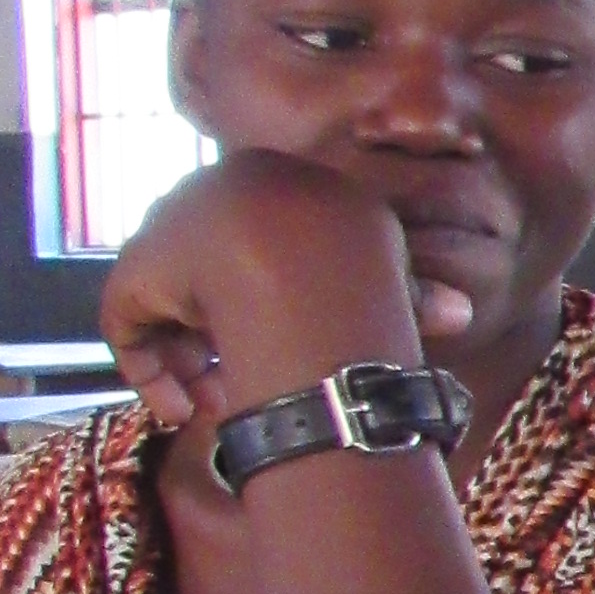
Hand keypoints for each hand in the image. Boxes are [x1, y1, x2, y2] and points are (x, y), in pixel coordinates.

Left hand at [101, 151, 437, 440]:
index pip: (254, 248)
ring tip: (217, 405)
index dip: (270, 308)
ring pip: (169, 308)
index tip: (289, 357)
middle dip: (223, 339)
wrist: (287, 245)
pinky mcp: (135, 274)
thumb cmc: (350, 256)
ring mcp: (165, 237)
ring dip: (192, 363)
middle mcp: (208, 201)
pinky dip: (154, 374)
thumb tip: (462, 313)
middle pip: (204, 278)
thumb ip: (413, 292)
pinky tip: (184, 409)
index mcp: (269, 185)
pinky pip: (132, 329)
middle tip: (241, 390)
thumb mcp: (389, 271)